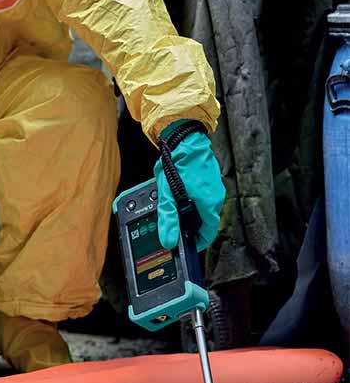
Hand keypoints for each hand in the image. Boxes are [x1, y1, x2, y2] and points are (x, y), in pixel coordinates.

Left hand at [153, 124, 225, 251]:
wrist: (184, 137)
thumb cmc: (178, 163)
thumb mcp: (167, 195)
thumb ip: (168, 219)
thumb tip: (168, 241)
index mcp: (208, 204)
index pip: (208, 232)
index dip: (198, 241)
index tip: (189, 245)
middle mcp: (215, 197)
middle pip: (205, 220)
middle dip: (192, 226)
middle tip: (178, 227)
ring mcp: (214, 186)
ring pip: (204, 207)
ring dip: (191, 211)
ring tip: (176, 209)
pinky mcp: (210, 178)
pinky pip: (203, 194)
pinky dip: (193, 199)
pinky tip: (180, 193)